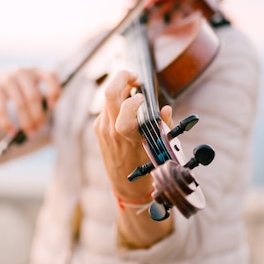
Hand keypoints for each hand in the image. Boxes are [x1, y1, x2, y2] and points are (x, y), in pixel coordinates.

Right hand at [0, 67, 60, 137]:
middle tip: (39, 129)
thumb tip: (41, 123)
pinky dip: (7, 123)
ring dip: (26, 122)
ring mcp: (6, 78)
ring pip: (20, 104)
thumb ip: (41, 102)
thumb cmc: (19, 91)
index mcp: (36, 71)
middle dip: (38, 116)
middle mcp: (22, 71)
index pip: (50, 75)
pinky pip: (2, 108)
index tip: (53, 106)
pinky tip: (12, 132)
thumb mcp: (31, 91)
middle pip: (34, 96)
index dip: (54, 90)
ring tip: (29, 134)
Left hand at [93, 70, 173, 193]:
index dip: (134, 97)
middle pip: (109, 93)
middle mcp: (111, 130)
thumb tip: (165, 108)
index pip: (125, 108)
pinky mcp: (97, 128)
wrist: (125, 186)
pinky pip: (105, 107)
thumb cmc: (144, 167)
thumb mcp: (158, 147)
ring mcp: (101, 128)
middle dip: (122, 77)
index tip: (143, 95)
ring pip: (106, 98)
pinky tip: (126, 102)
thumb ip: (163, 126)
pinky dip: (116, 100)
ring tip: (133, 87)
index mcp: (127, 135)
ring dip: (119, 88)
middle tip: (135, 77)